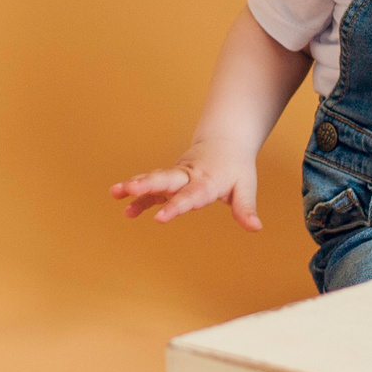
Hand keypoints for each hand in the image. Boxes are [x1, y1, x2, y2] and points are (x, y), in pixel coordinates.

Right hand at [110, 143, 261, 230]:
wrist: (225, 143)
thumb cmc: (236, 168)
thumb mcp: (245, 187)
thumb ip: (246, 208)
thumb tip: (256, 228)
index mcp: (206, 180)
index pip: (190, 195)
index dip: (175, 206)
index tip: (160, 219)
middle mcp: (187, 175)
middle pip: (165, 179)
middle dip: (147, 184)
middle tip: (129, 190)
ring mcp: (176, 176)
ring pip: (154, 178)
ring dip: (135, 185)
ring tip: (115, 192)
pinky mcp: (169, 180)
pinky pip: (152, 188)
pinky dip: (139, 197)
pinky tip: (125, 208)